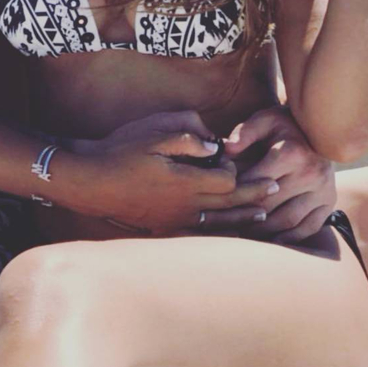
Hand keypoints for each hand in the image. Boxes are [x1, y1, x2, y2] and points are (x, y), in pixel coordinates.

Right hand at [76, 111, 275, 235]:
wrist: (92, 181)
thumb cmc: (121, 152)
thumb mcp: (153, 135)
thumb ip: (188, 138)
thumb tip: (215, 145)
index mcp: (185, 181)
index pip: (227, 180)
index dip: (236, 168)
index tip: (238, 158)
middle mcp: (185, 205)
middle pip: (229, 202)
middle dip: (253, 195)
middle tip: (275, 189)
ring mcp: (175, 219)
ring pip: (219, 221)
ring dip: (242, 216)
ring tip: (262, 215)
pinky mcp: (165, 225)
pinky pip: (202, 231)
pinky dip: (221, 229)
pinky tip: (226, 226)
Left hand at [204, 106, 336, 242]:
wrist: (322, 127)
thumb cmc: (284, 124)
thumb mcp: (264, 120)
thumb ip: (244, 133)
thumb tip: (226, 148)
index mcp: (291, 153)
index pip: (256, 181)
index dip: (235, 192)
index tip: (217, 200)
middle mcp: (310, 173)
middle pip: (269, 204)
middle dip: (244, 215)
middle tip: (222, 223)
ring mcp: (323, 190)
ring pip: (287, 221)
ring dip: (263, 232)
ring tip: (240, 235)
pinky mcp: (329, 203)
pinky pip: (308, 228)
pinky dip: (287, 239)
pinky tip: (269, 240)